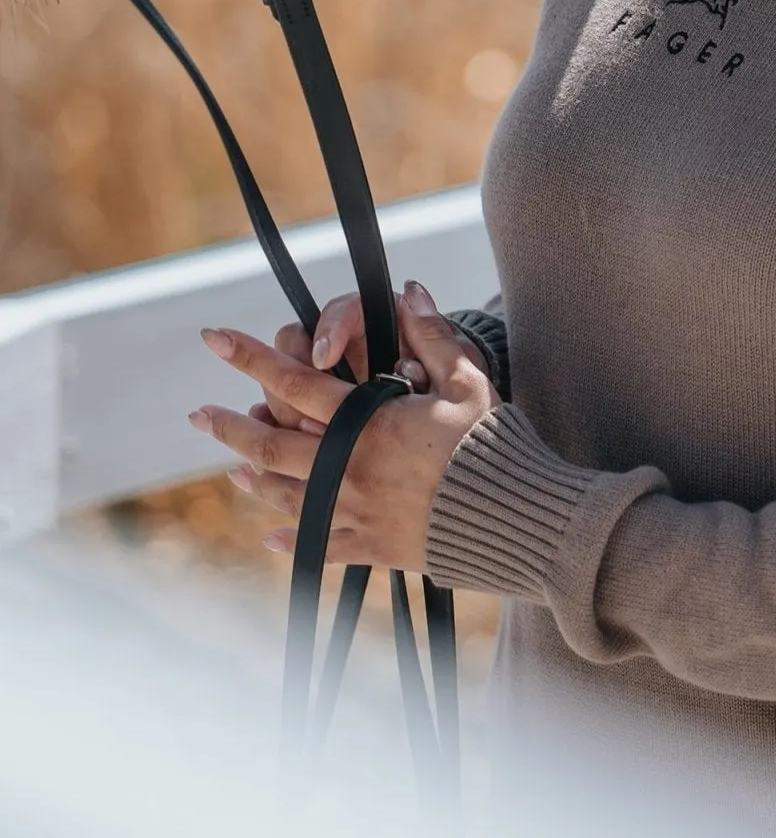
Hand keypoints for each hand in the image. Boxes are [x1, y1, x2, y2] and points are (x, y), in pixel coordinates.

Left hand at [190, 281, 498, 568]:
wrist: (516, 517)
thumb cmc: (494, 445)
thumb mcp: (468, 383)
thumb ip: (433, 336)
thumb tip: (409, 291)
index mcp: (368, 422)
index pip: (294, 381)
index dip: (250, 356)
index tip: (214, 338)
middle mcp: (349, 467)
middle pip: (270, 444)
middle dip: (229, 425)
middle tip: (197, 415)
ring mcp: (356, 511)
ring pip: (287, 495)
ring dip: (254, 479)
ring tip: (234, 468)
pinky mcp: (373, 546)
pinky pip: (320, 546)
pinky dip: (291, 541)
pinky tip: (271, 538)